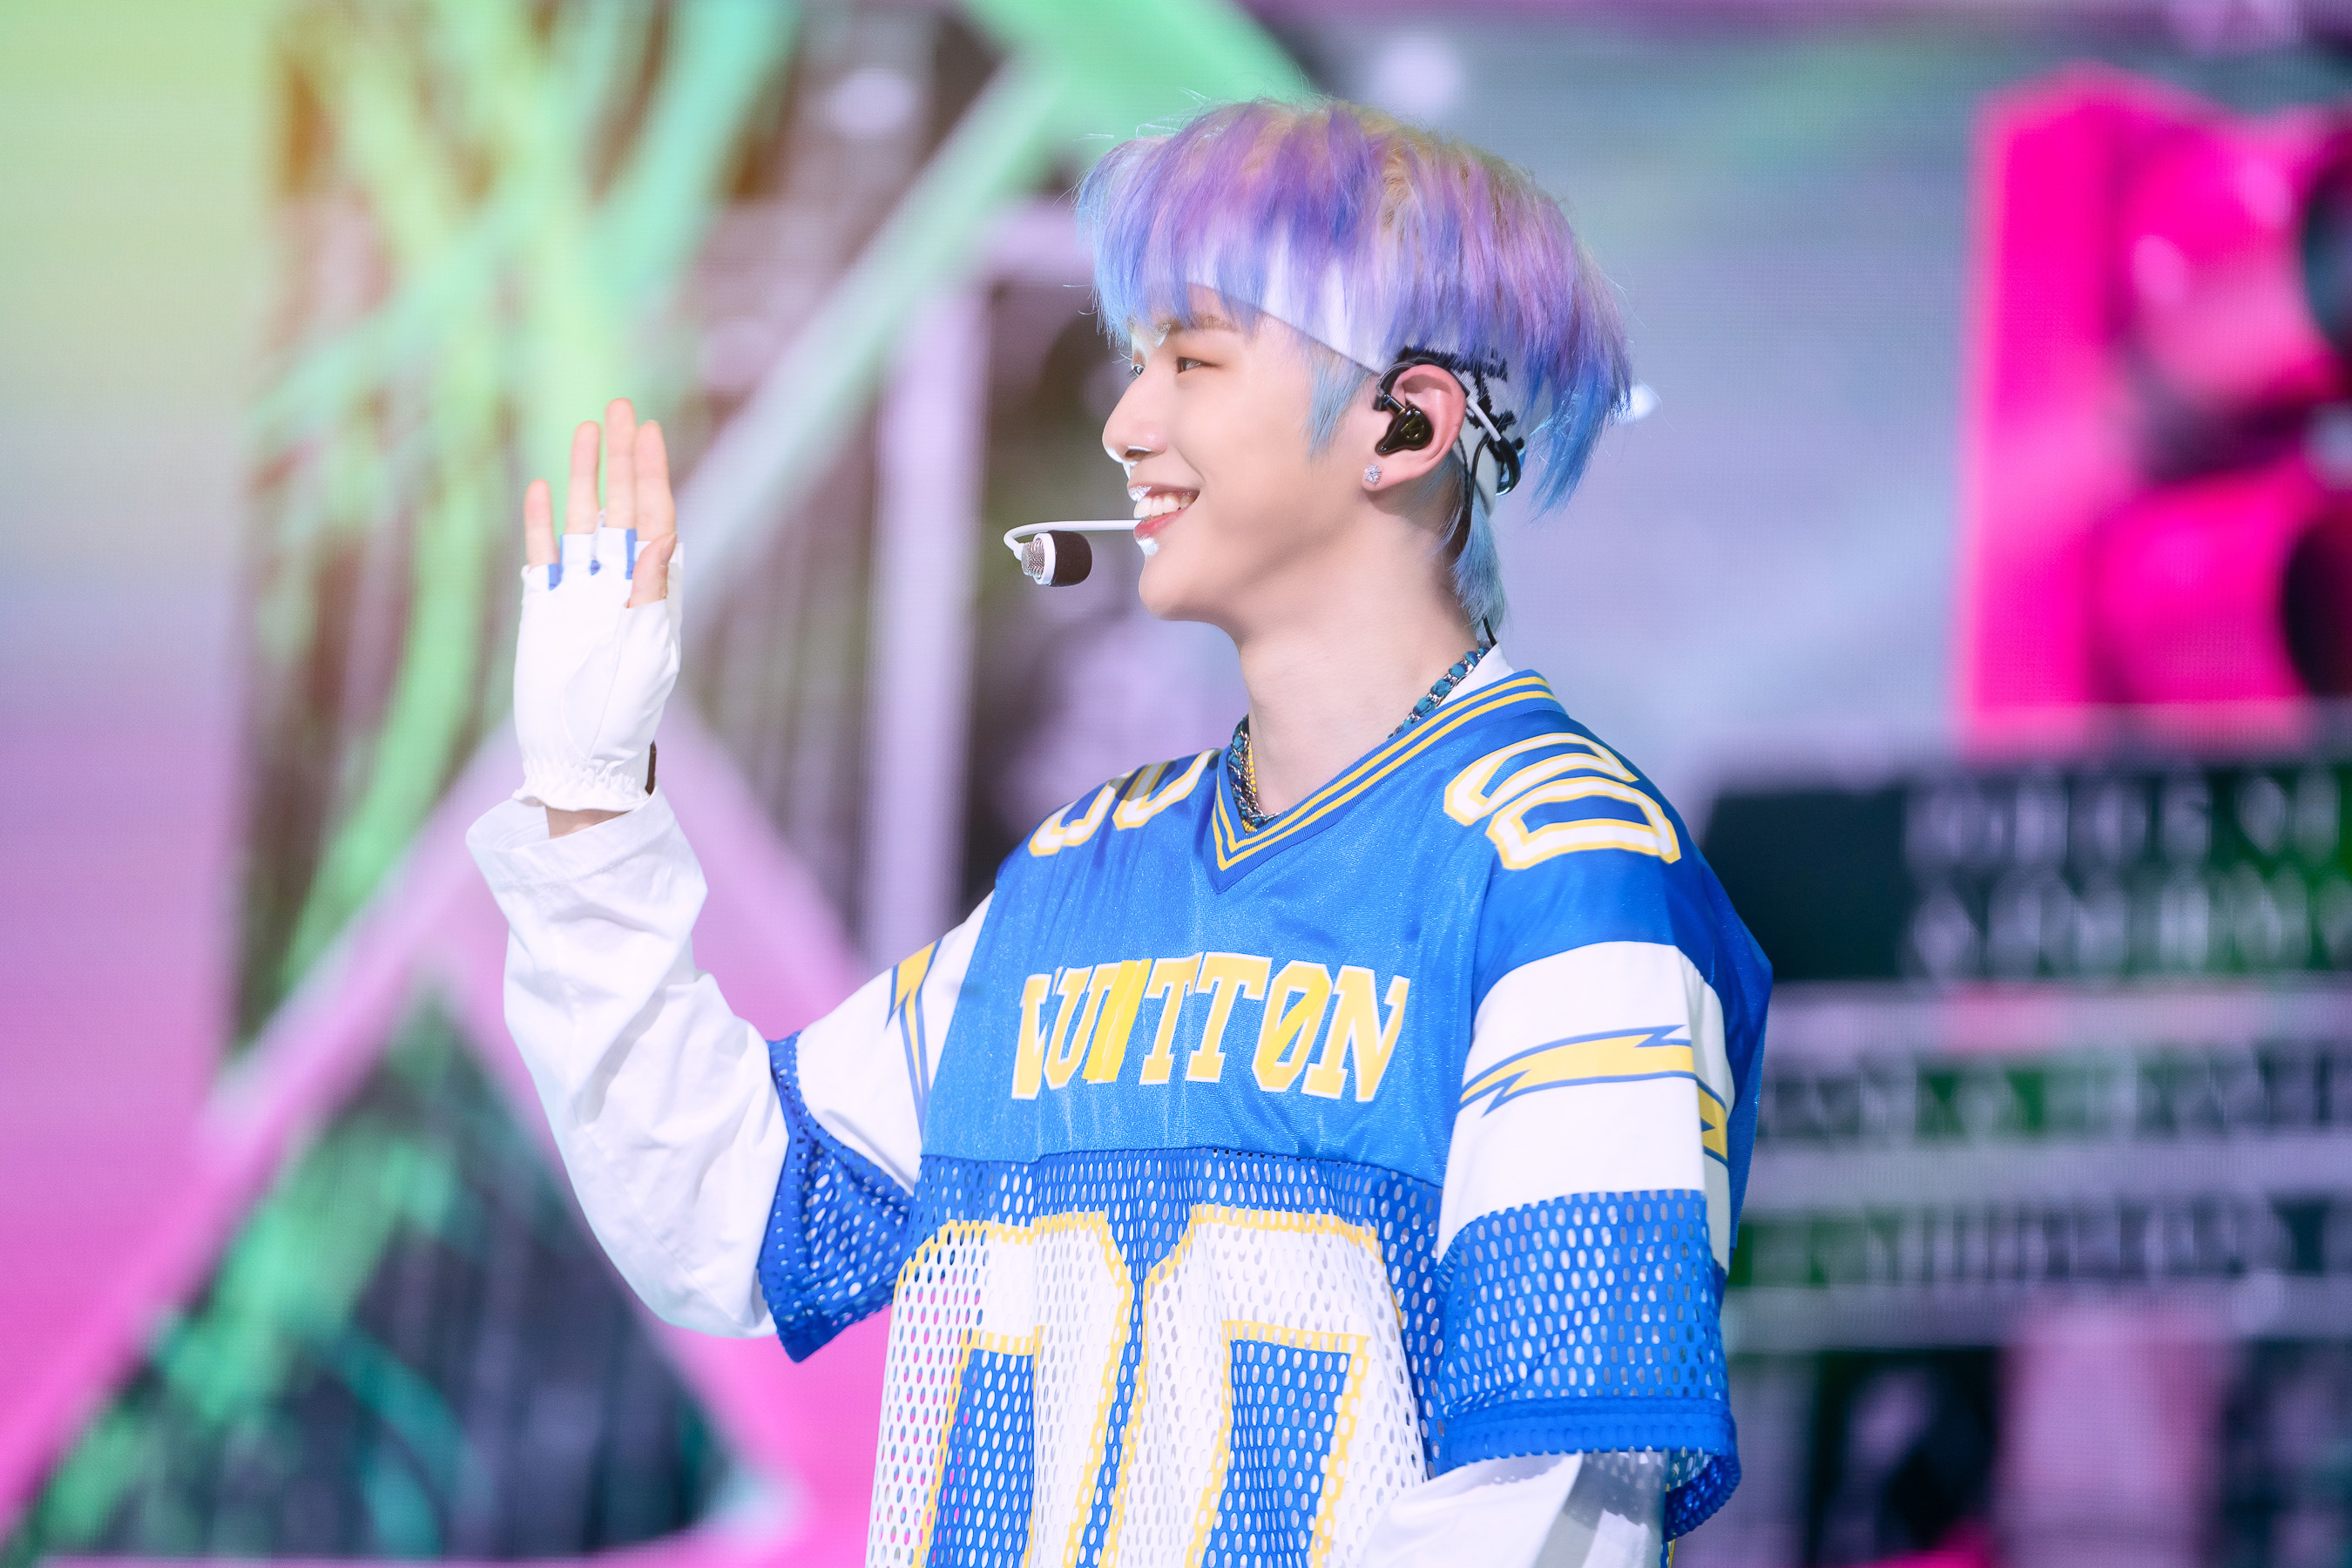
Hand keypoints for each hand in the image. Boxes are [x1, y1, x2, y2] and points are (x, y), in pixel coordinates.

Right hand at [511, 399, 681, 830]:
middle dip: (622, 458)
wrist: (578, 756)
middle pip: (621, 506)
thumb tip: (664, 537)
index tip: (648, 432)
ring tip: (586, 429)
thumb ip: (652, 592)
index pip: (655, 518)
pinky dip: (543, 522)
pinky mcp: (544, 610)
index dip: (652, 474)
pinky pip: (543, 555)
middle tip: (621, 408)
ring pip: (583, 520)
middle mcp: (617, 584)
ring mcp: (579, 593)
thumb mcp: (645, 653)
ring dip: (586, 476)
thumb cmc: (622, 714)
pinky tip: (545, 488)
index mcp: (652, 593)